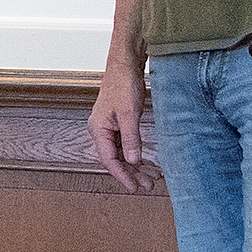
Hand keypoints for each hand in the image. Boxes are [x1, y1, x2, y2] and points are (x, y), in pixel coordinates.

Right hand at [88, 60, 154, 193]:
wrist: (125, 64)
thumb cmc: (123, 84)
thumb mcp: (129, 113)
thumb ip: (131, 139)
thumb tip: (133, 161)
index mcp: (98, 129)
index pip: (109, 160)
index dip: (122, 175)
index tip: (134, 187)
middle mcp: (101, 130)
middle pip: (116, 159)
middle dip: (132, 173)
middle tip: (149, 184)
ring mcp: (109, 127)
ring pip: (122, 154)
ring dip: (136, 166)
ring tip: (152, 176)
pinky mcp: (119, 124)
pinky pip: (126, 145)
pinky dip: (137, 155)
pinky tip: (148, 163)